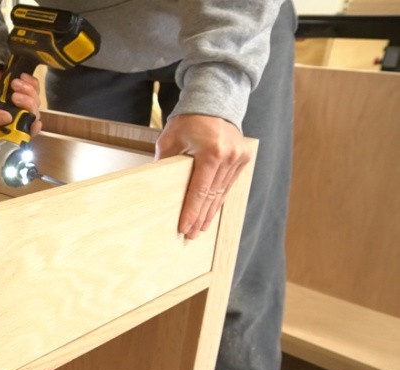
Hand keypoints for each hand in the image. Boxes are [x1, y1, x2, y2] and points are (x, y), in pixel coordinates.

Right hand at [0, 69, 42, 135]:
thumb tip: (8, 119)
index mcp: (9, 125)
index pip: (26, 133)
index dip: (32, 129)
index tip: (35, 122)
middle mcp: (20, 116)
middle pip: (34, 115)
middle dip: (26, 103)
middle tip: (14, 95)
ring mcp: (26, 103)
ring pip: (36, 101)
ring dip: (27, 90)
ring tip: (13, 83)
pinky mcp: (30, 90)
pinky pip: (38, 87)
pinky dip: (31, 82)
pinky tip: (21, 77)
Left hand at [154, 114, 252, 239]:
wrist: (212, 102)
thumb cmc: (187, 121)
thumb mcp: (170, 140)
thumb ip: (165, 164)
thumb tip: (157, 188)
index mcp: (211, 152)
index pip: (199, 190)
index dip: (191, 212)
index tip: (184, 228)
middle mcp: (229, 156)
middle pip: (212, 196)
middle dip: (199, 217)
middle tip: (190, 235)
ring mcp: (239, 157)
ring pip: (222, 193)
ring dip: (210, 212)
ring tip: (199, 229)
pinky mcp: (243, 158)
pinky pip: (229, 185)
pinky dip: (218, 199)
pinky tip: (211, 212)